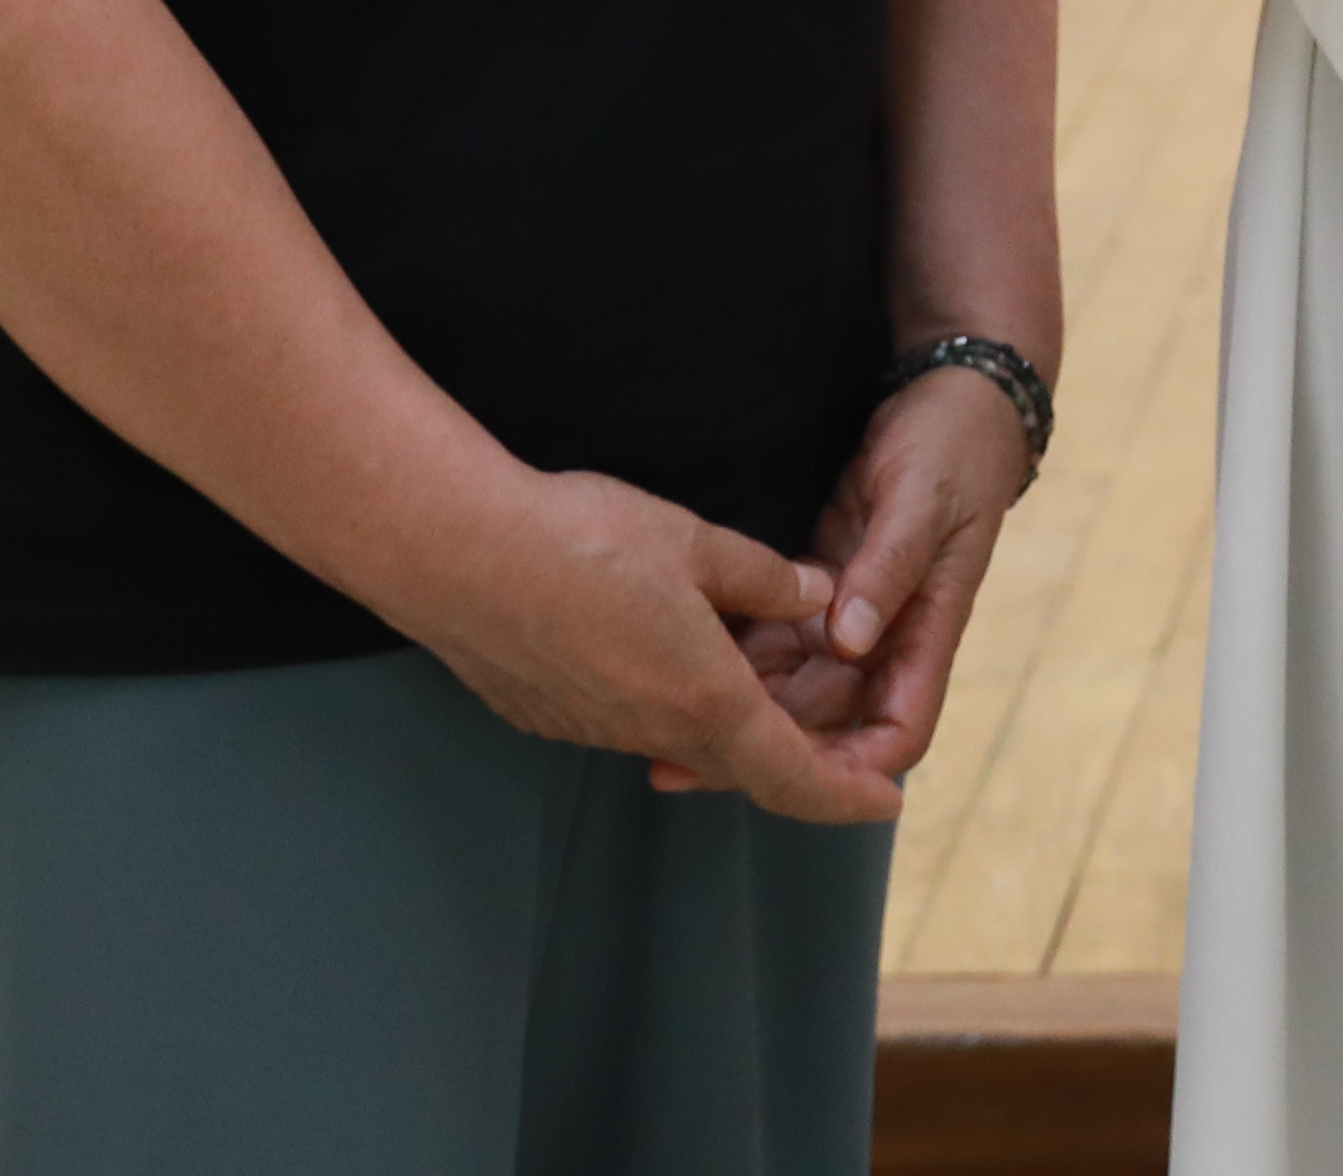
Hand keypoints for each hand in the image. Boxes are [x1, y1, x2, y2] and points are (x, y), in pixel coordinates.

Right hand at [383, 465, 868, 822]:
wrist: (454, 553)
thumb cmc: (577, 540)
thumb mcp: (693, 542)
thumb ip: (764, 578)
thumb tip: (814, 595)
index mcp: (703, 697)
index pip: (794, 776)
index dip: (848, 794)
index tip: (888, 803)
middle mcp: (651, 730)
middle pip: (745, 766)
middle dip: (801, 761)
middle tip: (845, 744)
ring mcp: (596, 729)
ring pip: (687, 744)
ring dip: (733, 727)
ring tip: (769, 688)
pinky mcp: (550, 716)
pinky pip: (634, 725)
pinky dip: (676, 708)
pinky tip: (677, 659)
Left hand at [724, 358, 1038, 807]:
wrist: (950, 397)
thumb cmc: (951, 447)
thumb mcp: (922, 501)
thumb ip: (887, 568)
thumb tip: (851, 640)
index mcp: (928, 630)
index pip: (898, 732)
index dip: (851, 771)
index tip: (786, 779)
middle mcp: (888, 638)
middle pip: (829, 724)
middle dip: (765, 749)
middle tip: (681, 757)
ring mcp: (852, 616)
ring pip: (793, 687)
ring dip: (739, 705)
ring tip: (661, 721)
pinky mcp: (822, 588)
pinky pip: (774, 639)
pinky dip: (735, 652)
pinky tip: (680, 656)